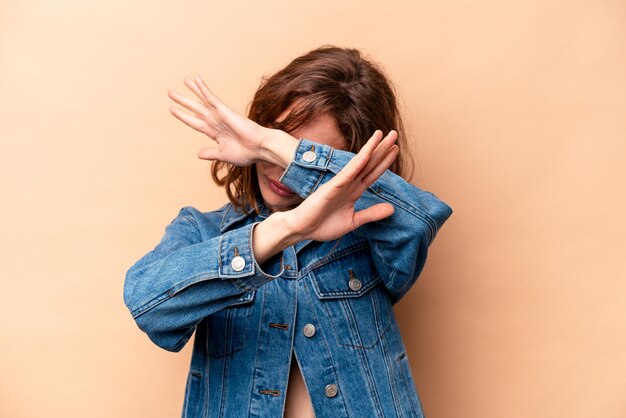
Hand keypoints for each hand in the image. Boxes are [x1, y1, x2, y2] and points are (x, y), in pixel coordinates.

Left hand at [167, 75, 268, 165]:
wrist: (259, 148)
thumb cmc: (246, 153)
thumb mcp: (224, 154)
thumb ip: (211, 153)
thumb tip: (198, 154)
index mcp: (214, 132)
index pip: (194, 122)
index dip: (183, 116)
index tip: (173, 109)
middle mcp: (215, 121)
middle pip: (195, 109)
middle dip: (183, 101)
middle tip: (170, 92)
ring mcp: (219, 115)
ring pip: (202, 100)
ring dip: (192, 90)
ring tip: (183, 80)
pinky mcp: (224, 110)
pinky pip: (210, 97)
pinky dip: (203, 88)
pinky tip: (196, 79)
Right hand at [285, 130, 399, 241]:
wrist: (302, 230)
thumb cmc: (323, 225)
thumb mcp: (353, 220)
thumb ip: (372, 213)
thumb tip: (392, 208)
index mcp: (353, 191)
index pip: (372, 172)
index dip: (384, 161)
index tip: (395, 148)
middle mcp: (348, 184)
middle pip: (369, 163)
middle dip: (382, 149)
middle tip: (395, 134)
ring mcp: (340, 184)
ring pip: (359, 163)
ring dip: (371, 149)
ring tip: (382, 134)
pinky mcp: (330, 188)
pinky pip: (346, 174)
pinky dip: (357, 164)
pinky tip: (366, 155)